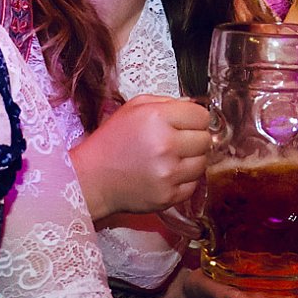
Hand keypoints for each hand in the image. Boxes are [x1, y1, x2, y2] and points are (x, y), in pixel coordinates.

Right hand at [70, 95, 209, 220]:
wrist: (91, 179)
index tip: (185, 124)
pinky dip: (184, 180)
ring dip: (191, 161)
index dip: (194, 119)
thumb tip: (193, 105)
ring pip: (203, 163)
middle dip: (194, 139)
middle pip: (205, 139)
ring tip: (170, 160)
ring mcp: (168, 173)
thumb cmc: (111, 142)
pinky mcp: (168, 196)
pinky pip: (194, 185)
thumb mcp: (133, 109)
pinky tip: (166, 175)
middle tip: (176, 143)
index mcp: (157, 118)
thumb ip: (166, 102)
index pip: (202, 116)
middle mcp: (165, 144)